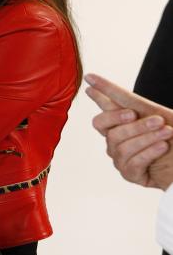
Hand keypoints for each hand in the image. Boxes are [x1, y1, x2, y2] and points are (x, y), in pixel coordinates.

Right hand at [85, 74, 172, 189]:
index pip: (102, 114)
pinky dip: (149, 152)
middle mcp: (118, 142)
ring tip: (167, 132)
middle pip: (110, 131)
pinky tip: (163, 146)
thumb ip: (123, 98)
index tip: (90, 82)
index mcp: (122, 125)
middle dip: (134, 125)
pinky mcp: (131, 175)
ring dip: (147, 138)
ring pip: (122, 147)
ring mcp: (122, 159)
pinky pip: (132, 163)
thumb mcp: (151, 112)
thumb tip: (93, 80)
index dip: (96, 98)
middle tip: (157, 120)